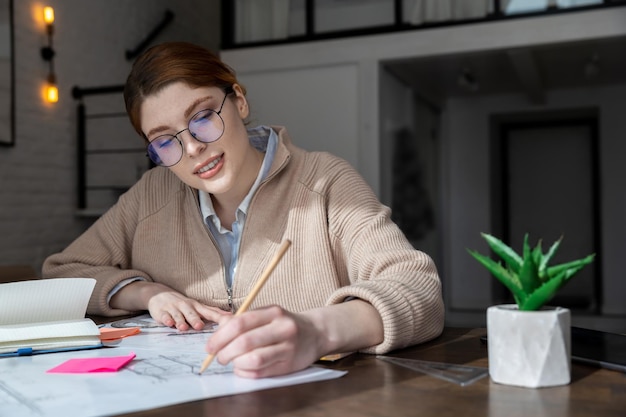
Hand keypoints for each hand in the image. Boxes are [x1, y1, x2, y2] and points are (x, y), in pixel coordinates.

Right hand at [111, 281, 229, 331]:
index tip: (226, 321)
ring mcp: (173, 308)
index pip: (209, 311)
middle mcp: (186, 306)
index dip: (218, 316)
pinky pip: (164, 316)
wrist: (159, 294)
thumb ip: (211, 311)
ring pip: (178, 315)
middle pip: (192, 313)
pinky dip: (166, 320)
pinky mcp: (161, 312)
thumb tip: (230, 316)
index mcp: (196, 306)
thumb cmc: (182, 304)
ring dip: (180, 321)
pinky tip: (168, 323)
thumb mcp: (197, 306)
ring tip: (183, 328)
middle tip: (200, 326)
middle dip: (195, 320)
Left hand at [205, 305, 323, 377]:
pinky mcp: (289, 365)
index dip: (220, 336)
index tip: (209, 346)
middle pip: (245, 342)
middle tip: (218, 357)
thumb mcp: (267, 314)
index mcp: (274, 312)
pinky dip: (245, 372)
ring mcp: (288, 348)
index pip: (240, 323)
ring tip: (231, 362)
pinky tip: (242, 368)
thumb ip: (244, 320)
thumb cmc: (284, 324)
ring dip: (235, 364)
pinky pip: (261, 372)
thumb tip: (218, 330)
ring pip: (254, 360)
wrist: (315, 333)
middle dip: (225, 352)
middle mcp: (283, 328)